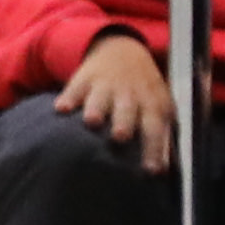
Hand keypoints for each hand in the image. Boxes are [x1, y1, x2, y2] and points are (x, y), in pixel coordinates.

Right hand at [61, 30, 183, 168]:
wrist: (121, 50)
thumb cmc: (143, 92)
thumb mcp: (158, 106)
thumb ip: (160, 136)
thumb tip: (163, 173)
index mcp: (151, 103)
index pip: (155, 127)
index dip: (155, 148)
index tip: (153, 170)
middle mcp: (129, 94)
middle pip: (128, 110)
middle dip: (124, 122)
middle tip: (120, 137)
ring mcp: (106, 86)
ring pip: (101, 98)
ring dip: (97, 109)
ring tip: (92, 122)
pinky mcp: (84, 80)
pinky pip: (75, 88)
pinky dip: (69, 98)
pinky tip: (61, 109)